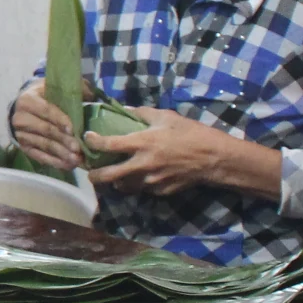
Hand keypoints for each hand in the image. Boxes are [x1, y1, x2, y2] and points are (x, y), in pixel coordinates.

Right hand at [10, 80, 82, 171]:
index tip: (73, 129)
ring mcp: (21, 135)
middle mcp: (20, 118)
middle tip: (78, 149)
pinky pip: (40, 156)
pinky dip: (55, 162)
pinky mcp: (24, 147)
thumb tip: (91, 95)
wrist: (24, 109)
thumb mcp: (55, 87)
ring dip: (61, 154)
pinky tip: (68, 166)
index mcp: (28, 100)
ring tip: (76, 160)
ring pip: (44, 145)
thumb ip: (72, 88)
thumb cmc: (44, 96)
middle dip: (63, 140)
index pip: (46, 110)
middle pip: (46, 130)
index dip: (60, 119)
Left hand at [85, 108, 249, 196]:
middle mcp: (143, 165)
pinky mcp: (160, 191)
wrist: (214, 159)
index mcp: (143, 143)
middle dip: (94, 175)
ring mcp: (151, 181)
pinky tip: (139, 177)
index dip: (93, 142)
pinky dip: (136, 184)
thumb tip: (127, 110)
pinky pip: (142, 189)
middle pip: (108, 176)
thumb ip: (143, 114)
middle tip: (90, 172)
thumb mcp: (167, 117)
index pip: (108, 144)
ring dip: (115, 181)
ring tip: (114, 174)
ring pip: (123, 186)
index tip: (88, 139)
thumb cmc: (191, 133)